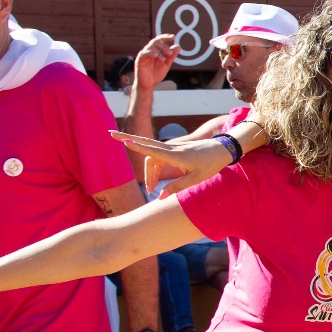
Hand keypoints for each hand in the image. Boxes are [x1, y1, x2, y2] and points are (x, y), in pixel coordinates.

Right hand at [110, 131, 231, 194]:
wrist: (223, 149)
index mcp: (177, 155)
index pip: (153, 150)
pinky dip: (153, 168)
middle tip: (109, 133)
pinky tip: (154, 182)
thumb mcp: (196, 179)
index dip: (138, 146)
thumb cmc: (211, 164)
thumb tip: (159, 197)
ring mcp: (173, 148)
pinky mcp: (175, 150)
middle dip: (127, 138)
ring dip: (147, 172)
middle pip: (145, 143)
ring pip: (151, 156)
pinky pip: (157, 157)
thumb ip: (177, 187)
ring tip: (150, 190)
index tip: (124, 141)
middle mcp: (172, 149)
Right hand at [133, 33, 178, 92]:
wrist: (148, 84)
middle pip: (155, 42)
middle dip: (164, 46)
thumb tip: (178, 46)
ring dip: (159, 51)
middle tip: (170, 53)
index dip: (165, 37)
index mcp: (156, 51)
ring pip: (151, 47)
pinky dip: (151, 53)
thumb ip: (171, 56)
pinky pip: (144, 53)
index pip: (160, 40)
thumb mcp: (166, 65)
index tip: (173, 37)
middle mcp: (149, 51)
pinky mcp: (140, 59)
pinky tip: (156, 56)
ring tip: (164, 59)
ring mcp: (144, 54)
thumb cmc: (156, 74)